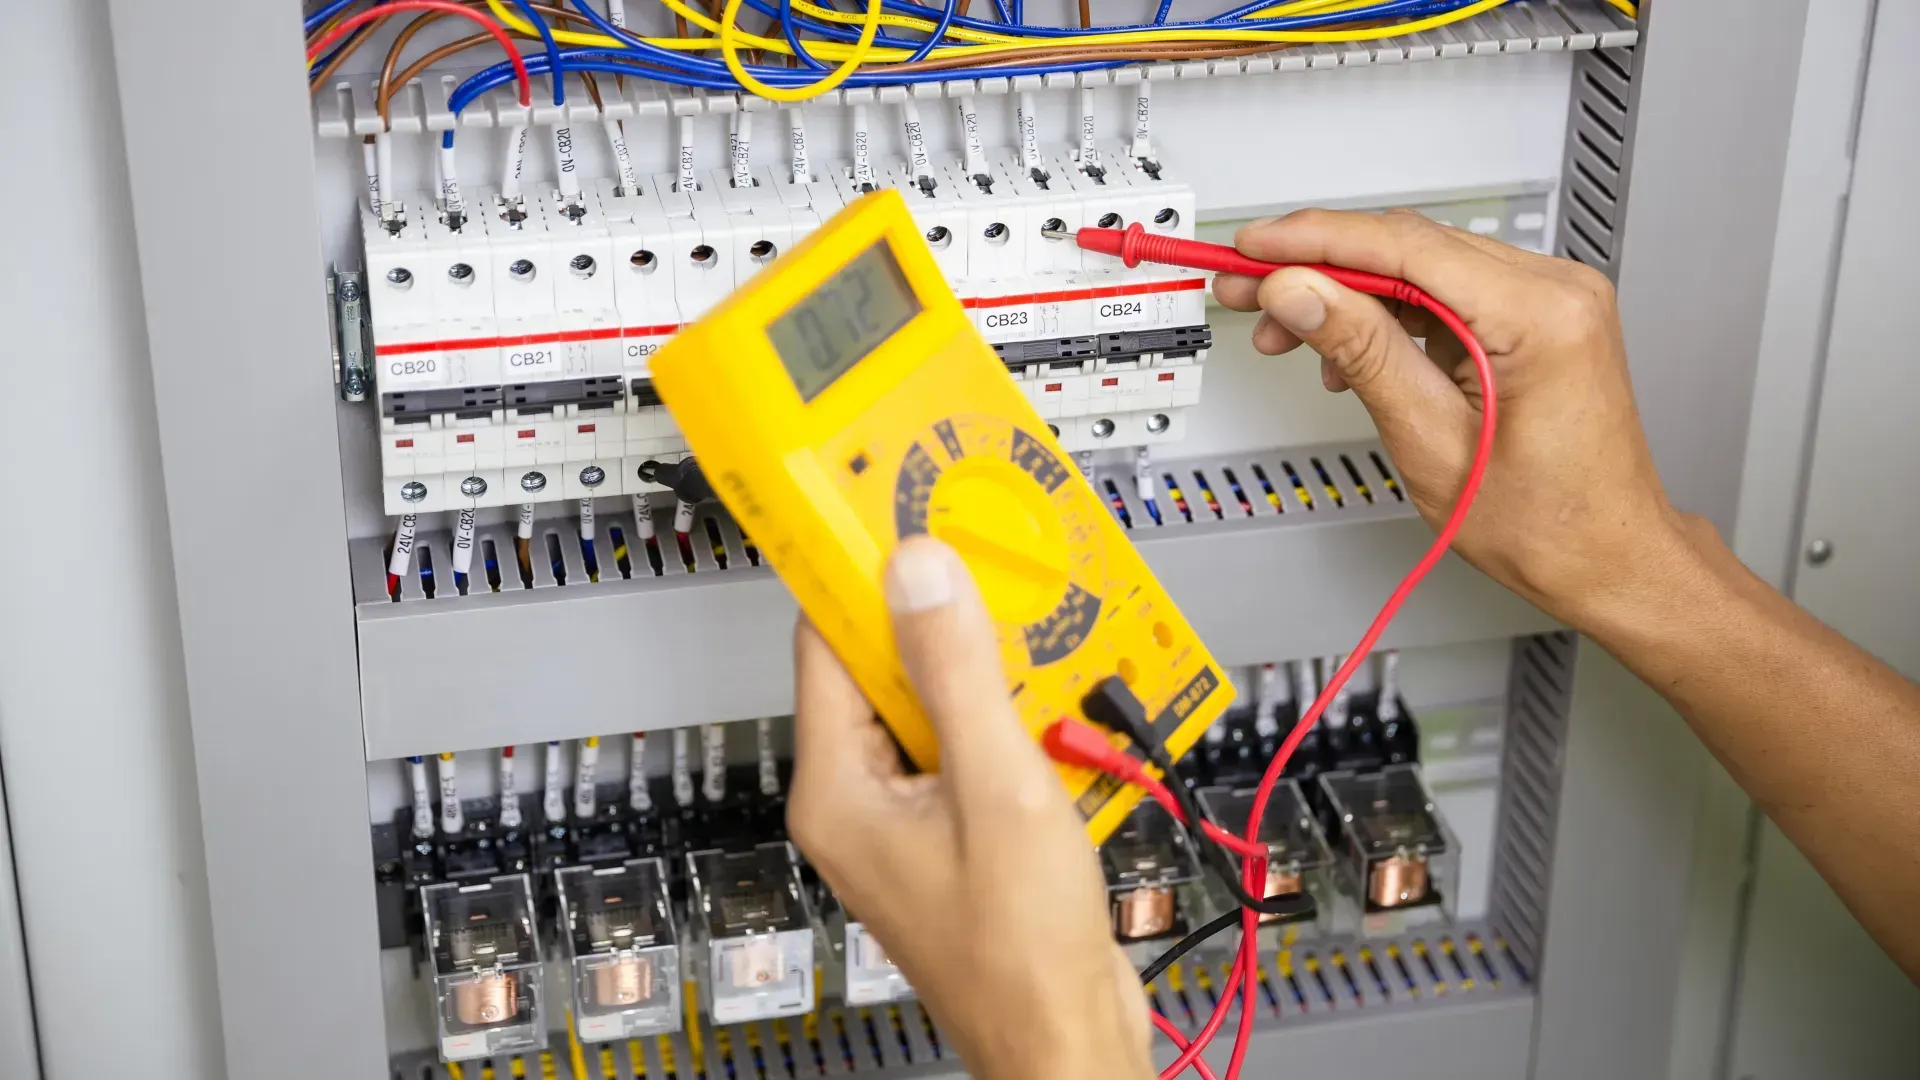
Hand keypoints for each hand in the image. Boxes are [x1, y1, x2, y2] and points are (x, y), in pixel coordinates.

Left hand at [787, 537, 1152, 1079]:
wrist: (1070, 1043)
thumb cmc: (1019, 952)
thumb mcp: (997, 787)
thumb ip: (957, 672)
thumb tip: (918, 572)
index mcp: (838, 787)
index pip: (827, 641)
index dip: (866, 575)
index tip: (900, 514)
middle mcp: (860, 799)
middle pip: (887, 667)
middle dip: (947, 620)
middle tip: (995, 570)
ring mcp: (909, 817)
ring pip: (939, 705)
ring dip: (995, 674)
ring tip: (1046, 645)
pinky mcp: (956, 832)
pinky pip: (975, 749)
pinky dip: (1018, 723)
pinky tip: (1065, 714)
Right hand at [1211, 208, 1697, 626]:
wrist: (1607, 558)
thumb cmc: (1549, 525)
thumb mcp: (1431, 442)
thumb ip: (1363, 353)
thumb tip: (1302, 291)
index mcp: (1543, 315)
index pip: (1406, 246)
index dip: (1316, 240)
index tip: (1255, 247)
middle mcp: (1556, 291)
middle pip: (1410, 246)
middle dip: (1318, 266)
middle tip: (1248, 286)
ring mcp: (1551, 300)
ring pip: (1421, 266)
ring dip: (1346, 291)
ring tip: (1285, 328)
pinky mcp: (1536, 318)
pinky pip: (1445, 293)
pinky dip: (1387, 313)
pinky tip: (1344, 347)